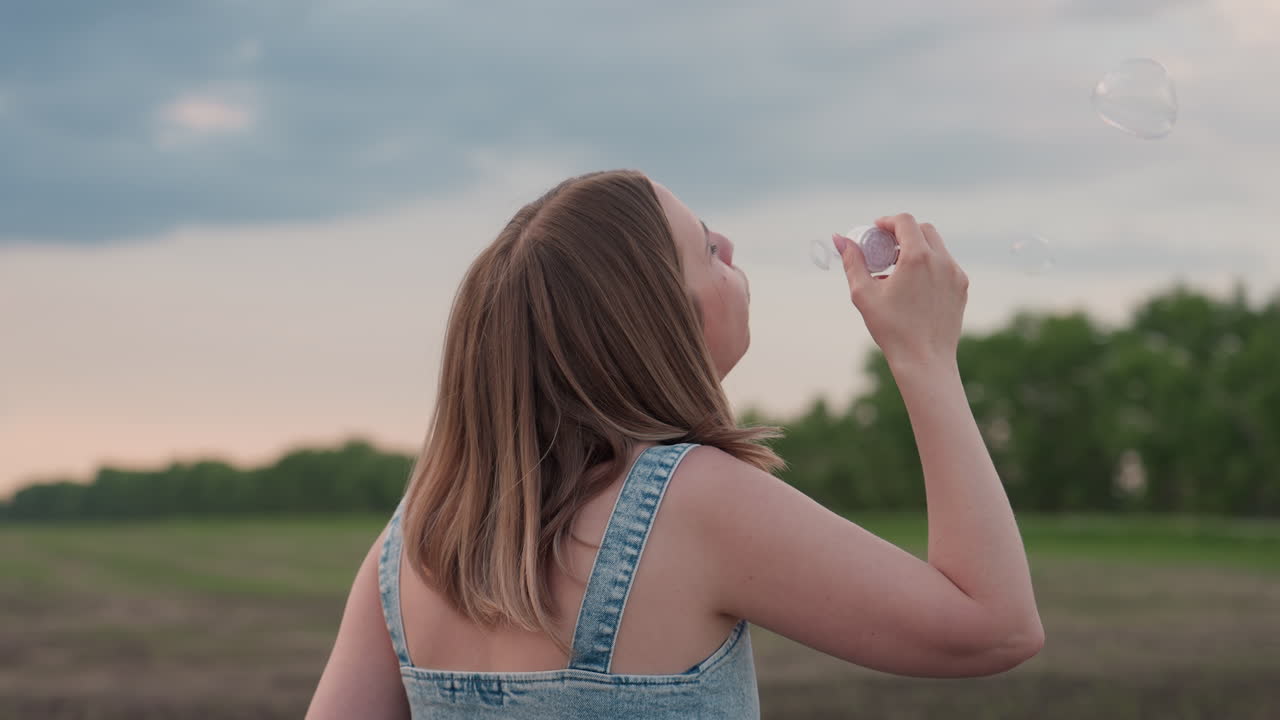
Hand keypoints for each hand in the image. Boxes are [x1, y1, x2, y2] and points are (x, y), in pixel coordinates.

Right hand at [833, 213, 967, 367]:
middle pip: (923, 229)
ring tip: (898, 267)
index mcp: (917, 257)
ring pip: (937, 246)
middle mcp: (942, 260)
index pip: (904, 221)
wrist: (924, 360)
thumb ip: (853, 261)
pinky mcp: (962, 287)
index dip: (887, 222)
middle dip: (903, 232)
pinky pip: (945, 265)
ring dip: (917, 247)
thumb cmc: (891, 329)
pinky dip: (930, 264)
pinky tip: (913, 284)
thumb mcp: (864, 293)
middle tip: (885, 247)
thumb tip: (840, 238)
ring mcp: (955, 274)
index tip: (875, 230)